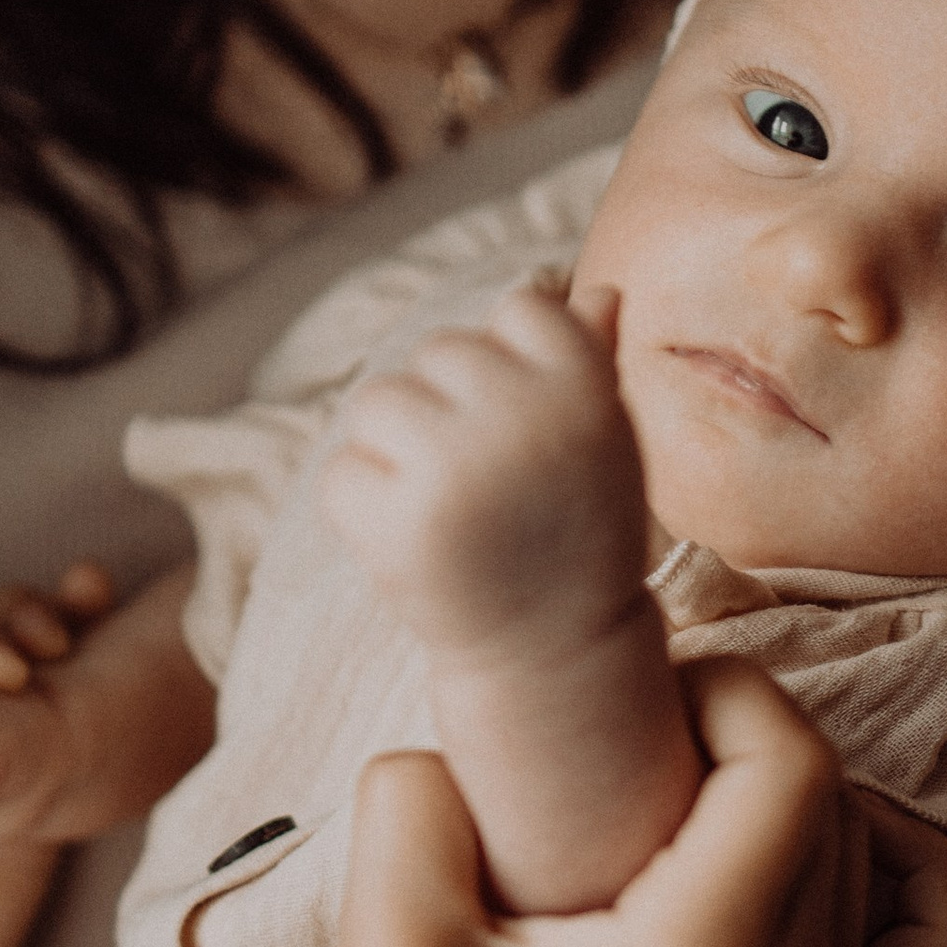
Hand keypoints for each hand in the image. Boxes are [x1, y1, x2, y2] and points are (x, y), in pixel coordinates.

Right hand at [0, 673, 946, 946]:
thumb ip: (412, 812)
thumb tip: (461, 731)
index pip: (789, 764)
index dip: (729, 693)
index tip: (646, 697)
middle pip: (833, 794)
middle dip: (748, 731)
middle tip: (653, 734)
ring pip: (875, 849)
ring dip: (801, 791)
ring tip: (699, 793)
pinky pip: (940, 938)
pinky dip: (906, 868)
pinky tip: (835, 844)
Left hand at [319, 282, 647, 667]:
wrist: (558, 654)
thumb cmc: (579, 534)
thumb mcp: (604, 443)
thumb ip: (591, 363)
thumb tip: (596, 292)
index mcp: (585, 387)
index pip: (521, 309)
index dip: (514, 367)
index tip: (535, 431)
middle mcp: (524, 417)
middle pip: (438, 351)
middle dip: (447, 406)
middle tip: (490, 483)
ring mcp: (458, 469)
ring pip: (377, 402)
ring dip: (395, 450)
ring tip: (448, 508)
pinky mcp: (400, 525)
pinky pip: (342, 473)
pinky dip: (364, 509)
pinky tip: (415, 546)